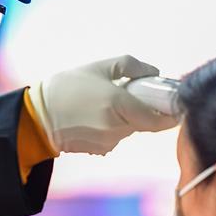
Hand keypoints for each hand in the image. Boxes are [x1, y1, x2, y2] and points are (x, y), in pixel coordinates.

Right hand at [28, 55, 178, 154]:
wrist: (37, 117)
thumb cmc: (66, 87)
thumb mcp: (98, 67)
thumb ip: (130, 66)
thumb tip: (154, 72)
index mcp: (119, 104)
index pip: (159, 118)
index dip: (172, 114)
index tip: (178, 105)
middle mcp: (117, 127)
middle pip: (145, 121)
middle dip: (144, 108)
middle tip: (134, 92)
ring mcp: (109, 141)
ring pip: (130, 128)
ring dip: (126, 116)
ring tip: (105, 101)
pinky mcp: (101, 149)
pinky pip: (117, 135)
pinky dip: (113, 125)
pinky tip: (94, 115)